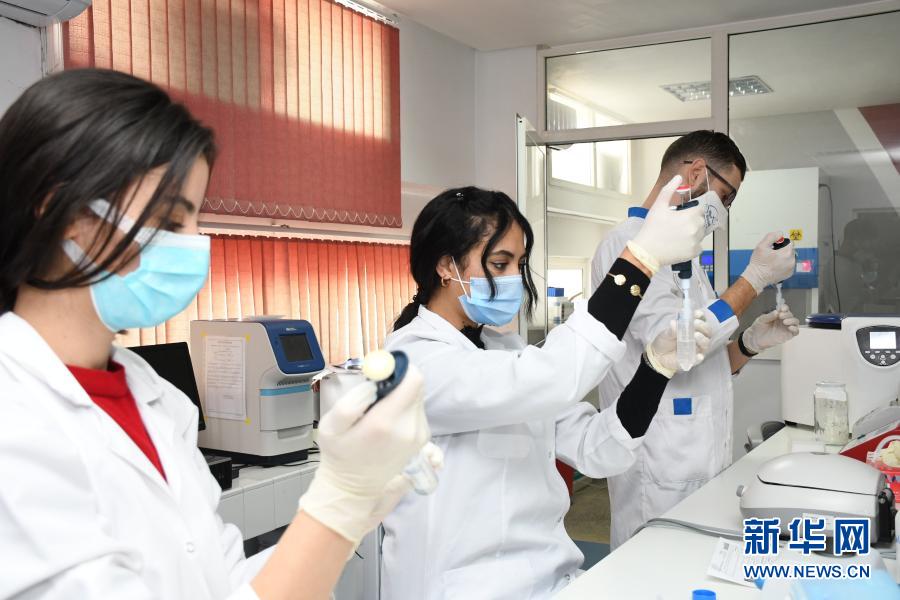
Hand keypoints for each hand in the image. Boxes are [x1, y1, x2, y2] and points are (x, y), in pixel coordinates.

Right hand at [298, 363, 432, 544]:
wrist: (354, 487)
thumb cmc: (340, 454)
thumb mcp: (330, 426)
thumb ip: (351, 402)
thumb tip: (372, 383)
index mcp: (385, 423)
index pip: (413, 380)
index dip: (400, 370)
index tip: (383, 374)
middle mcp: (408, 429)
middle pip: (416, 387)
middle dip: (398, 383)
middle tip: (376, 394)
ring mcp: (418, 436)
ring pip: (417, 398)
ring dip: (400, 398)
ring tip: (378, 413)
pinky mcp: (422, 440)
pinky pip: (417, 412)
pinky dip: (404, 411)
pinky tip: (387, 423)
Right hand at [627, 175, 704, 274]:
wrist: (646, 251)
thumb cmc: (651, 228)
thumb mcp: (658, 206)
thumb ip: (669, 189)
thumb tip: (678, 178)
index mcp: (690, 216)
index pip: (700, 209)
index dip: (691, 210)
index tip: (682, 214)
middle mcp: (696, 228)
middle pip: (700, 221)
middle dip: (692, 221)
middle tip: (677, 225)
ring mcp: (696, 242)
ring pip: (700, 233)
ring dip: (692, 232)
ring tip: (677, 235)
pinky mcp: (693, 253)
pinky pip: (698, 246)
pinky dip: (691, 245)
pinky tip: (679, 244)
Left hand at [645, 310, 711, 376]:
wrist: (658, 355)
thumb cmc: (665, 341)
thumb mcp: (666, 333)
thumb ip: (671, 329)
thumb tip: (674, 323)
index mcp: (692, 328)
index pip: (701, 320)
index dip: (700, 316)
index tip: (697, 313)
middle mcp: (697, 338)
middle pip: (707, 331)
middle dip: (703, 326)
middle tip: (695, 323)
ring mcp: (696, 349)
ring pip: (705, 344)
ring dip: (702, 339)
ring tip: (696, 335)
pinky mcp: (693, 360)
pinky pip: (699, 359)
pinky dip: (699, 357)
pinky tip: (699, 355)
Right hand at [740, 232, 795, 293]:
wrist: (756, 278)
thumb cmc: (758, 263)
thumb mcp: (761, 245)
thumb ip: (772, 236)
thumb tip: (780, 234)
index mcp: (787, 253)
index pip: (790, 242)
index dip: (781, 243)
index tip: (774, 248)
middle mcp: (791, 261)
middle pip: (790, 250)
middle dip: (783, 250)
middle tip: (772, 255)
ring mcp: (791, 268)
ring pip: (790, 257)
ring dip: (784, 257)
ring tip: (773, 261)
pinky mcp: (789, 274)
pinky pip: (789, 265)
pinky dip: (784, 264)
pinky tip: (775, 266)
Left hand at [741, 304, 799, 353]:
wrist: (755, 339)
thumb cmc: (758, 328)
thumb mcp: (762, 319)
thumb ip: (770, 316)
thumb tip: (777, 312)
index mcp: (778, 315)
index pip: (785, 309)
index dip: (785, 308)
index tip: (782, 308)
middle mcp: (783, 320)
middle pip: (790, 315)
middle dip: (787, 314)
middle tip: (781, 316)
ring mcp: (786, 328)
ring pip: (795, 322)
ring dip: (792, 320)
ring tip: (785, 321)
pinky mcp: (787, 335)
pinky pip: (796, 332)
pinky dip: (795, 329)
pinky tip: (790, 327)